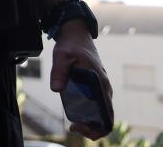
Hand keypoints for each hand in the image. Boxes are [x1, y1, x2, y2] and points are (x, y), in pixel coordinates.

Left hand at [50, 20, 113, 139]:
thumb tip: (56, 90)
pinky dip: (90, 115)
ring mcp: (101, 88)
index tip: (79, 125)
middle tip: (74, 127)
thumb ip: (59, 72)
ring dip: (91, 123)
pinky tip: (76, 116)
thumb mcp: (61, 56)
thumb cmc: (70, 45)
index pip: (107, 114)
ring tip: (74, 125)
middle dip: (93, 128)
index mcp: (101, 83)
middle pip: (106, 117)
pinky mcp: (95, 87)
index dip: (97, 126)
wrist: (76, 34)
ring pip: (102, 113)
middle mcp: (105, 88)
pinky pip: (97, 106)